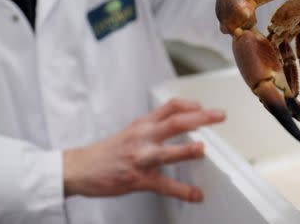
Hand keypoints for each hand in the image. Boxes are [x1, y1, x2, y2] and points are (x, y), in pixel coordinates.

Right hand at [63, 98, 225, 201]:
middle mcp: (142, 137)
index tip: (204, 106)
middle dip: (200, 118)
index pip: (170, 106)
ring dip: (186, 151)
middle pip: (175, 122)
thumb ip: (154, 126)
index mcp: (142, 124)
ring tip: (202, 150)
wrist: (80, 168)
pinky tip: (195, 194)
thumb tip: (180, 122)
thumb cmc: (107, 151)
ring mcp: (140, 158)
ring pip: (166, 152)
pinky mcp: (137, 179)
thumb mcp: (131, 130)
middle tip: (219, 116)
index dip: (190, 104)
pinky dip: (182, 191)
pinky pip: (163, 185)